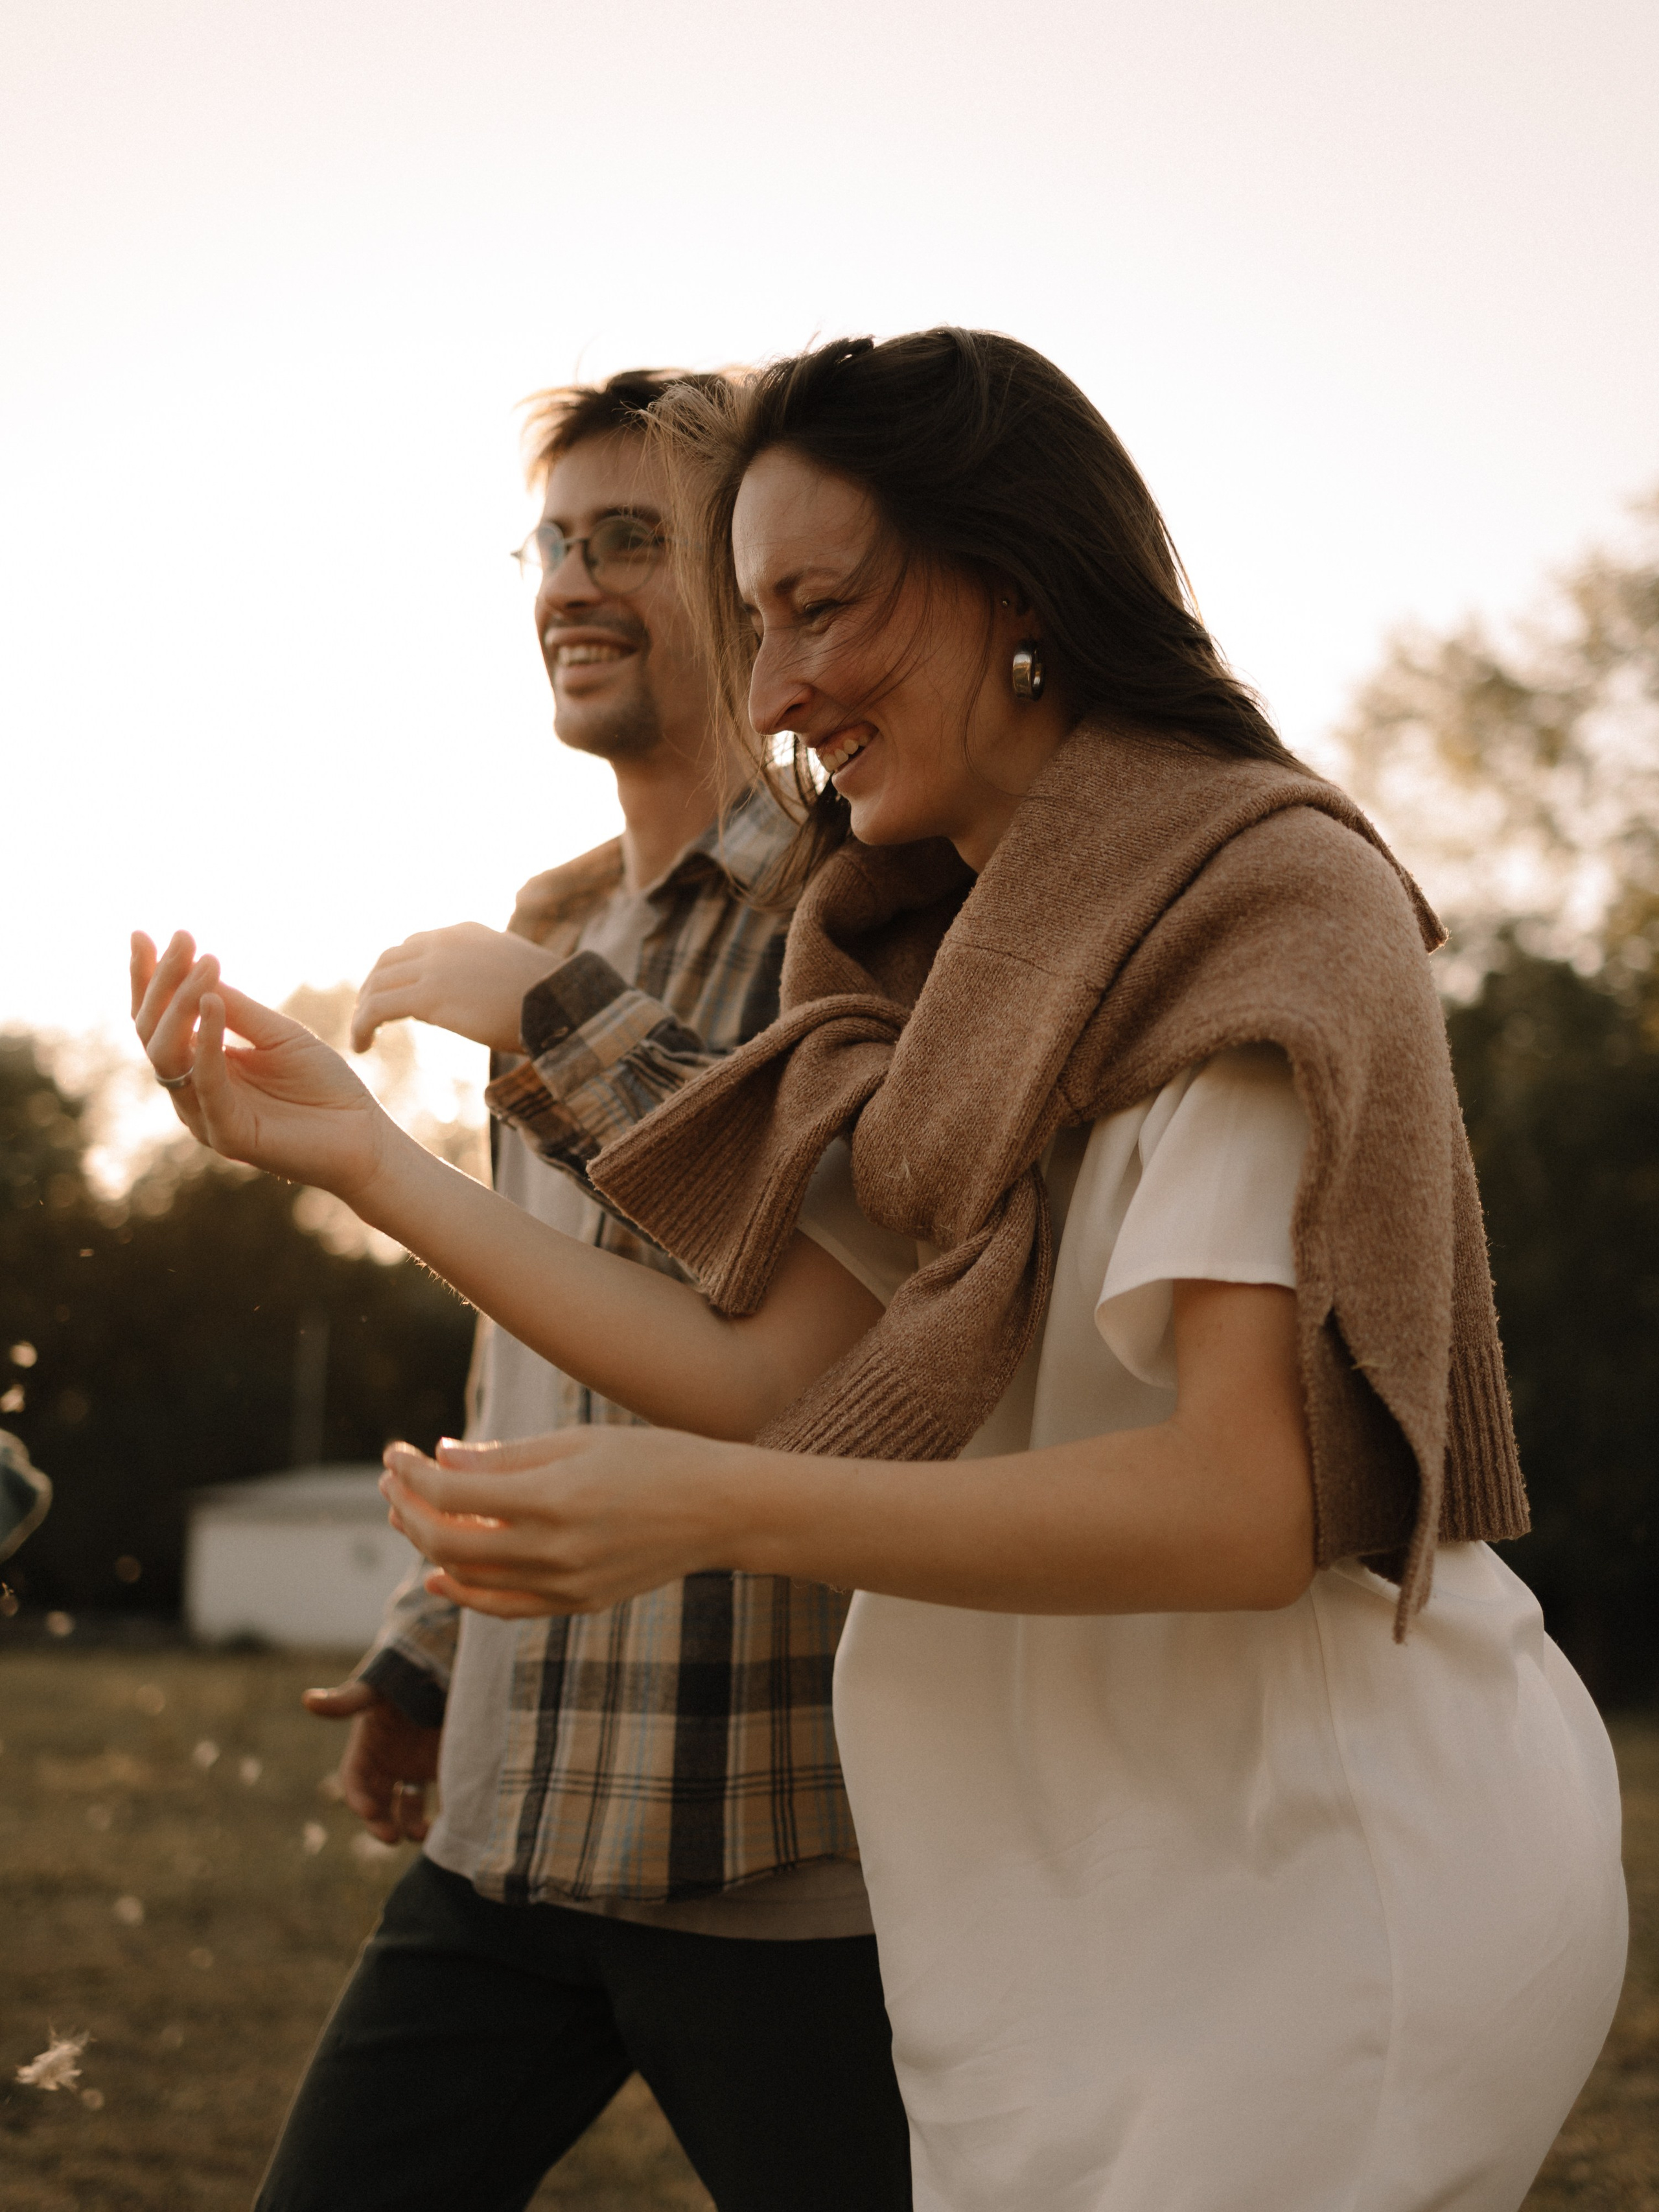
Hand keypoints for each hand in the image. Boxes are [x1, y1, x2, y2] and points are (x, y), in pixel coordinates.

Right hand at [131, 929, 397, 1200]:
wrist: (363, 1135)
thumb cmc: (323, 1085)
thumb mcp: (278, 1034)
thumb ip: (237, 1009)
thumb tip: (196, 966)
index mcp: (201, 1066)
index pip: (160, 1018)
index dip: (150, 977)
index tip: (144, 933)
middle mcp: (193, 1091)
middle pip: (152, 1033)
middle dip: (161, 982)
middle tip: (178, 939)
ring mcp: (204, 1115)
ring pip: (168, 1055)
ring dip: (182, 1004)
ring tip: (202, 963)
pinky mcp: (226, 1135)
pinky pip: (206, 1082)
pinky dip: (206, 1040)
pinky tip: (212, 1002)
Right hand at [302, 1678, 440, 1844]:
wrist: (441, 1659)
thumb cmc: (402, 1670)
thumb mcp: (377, 1686)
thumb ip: (348, 1699)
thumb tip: (307, 1700)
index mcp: (367, 1744)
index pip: (355, 1780)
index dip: (358, 1798)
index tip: (370, 1811)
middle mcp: (388, 1760)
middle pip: (378, 1802)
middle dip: (381, 1822)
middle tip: (392, 1837)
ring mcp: (414, 1765)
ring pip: (407, 1806)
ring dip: (410, 1824)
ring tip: (421, 1834)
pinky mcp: (441, 1766)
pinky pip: (440, 1797)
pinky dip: (442, 1813)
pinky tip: (449, 1823)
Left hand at [351, 924, 559, 1054]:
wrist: (559, 1004)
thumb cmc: (548, 998)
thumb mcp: (511, 970)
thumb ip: (482, 972)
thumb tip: (470, 993)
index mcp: (464, 932)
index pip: (415, 944)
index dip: (398, 972)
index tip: (395, 997)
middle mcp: (443, 942)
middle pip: (388, 960)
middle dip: (373, 988)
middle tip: (368, 1016)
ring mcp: (434, 967)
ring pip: (377, 983)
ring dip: (363, 1010)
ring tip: (361, 1037)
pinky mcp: (428, 996)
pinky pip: (377, 1009)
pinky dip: (361, 1026)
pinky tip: (362, 1045)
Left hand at [378, 1430, 744, 1617]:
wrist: (718, 1510)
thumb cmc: (653, 1458)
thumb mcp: (577, 1441)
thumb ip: (505, 1456)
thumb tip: (440, 1459)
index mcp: (553, 1497)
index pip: (451, 1492)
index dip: (410, 1473)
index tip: (393, 1454)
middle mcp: (554, 1548)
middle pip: (447, 1541)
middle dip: (407, 1510)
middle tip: (392, 1483)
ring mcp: (565, 1585)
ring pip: (469, 1577)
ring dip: (427, 1546)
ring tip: (410, 1515)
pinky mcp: (577, 1604)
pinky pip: (503, 1607)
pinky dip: (464, 1593)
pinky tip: (440, 1575)